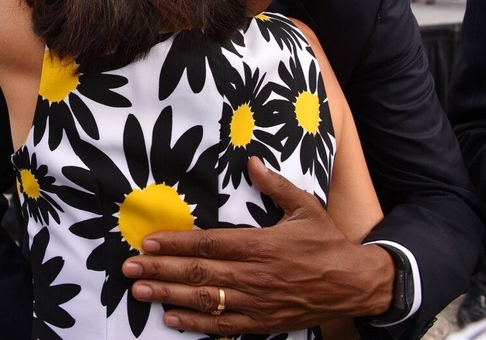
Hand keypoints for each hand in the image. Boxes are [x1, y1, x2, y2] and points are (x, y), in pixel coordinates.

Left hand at [121, 157, 393, 334]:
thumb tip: (252, 161)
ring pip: (206, 299)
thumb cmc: (327, 243)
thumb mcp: (304, 207)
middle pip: (199, 273)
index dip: (177, 244)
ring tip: (140, 291)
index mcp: (262, 245)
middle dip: (161, 270)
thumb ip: (275, 185)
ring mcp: (257, 302)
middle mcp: (255, 275)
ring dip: (169, 296)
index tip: (150, 242)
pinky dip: (196, 323)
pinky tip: (171, 319)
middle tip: (130, 268)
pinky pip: (224, 326)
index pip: (210, 244)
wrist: (356, 284)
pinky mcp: (263, 323)